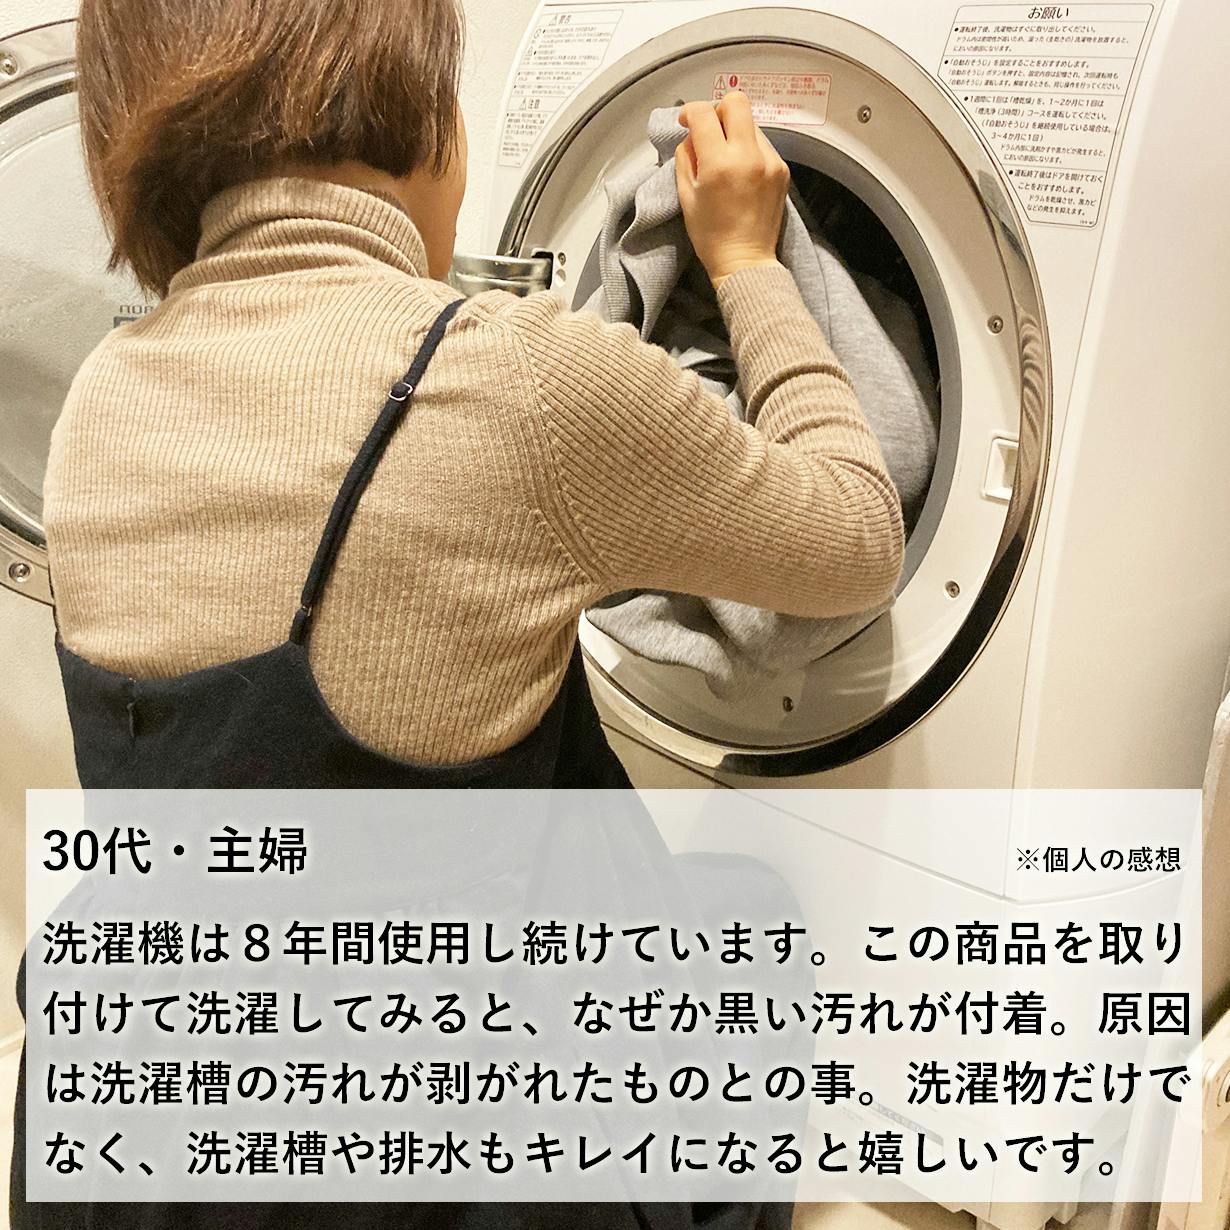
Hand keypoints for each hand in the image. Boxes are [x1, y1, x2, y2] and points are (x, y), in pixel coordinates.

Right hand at [675, 91, 790, 287]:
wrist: (745, 261)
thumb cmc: (712, 236)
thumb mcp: (686, 196)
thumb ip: (686, 157)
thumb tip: (692, 136)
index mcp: (719, 164)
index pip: (703, 113)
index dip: (690, 111)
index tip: (686, 121)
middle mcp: (748, 157)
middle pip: (736, 102)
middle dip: (718, 110)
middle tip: (710, 130)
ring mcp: (769, 161)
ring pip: (751, 123)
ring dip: (735, 132)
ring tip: (726, 159)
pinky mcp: (781, 169)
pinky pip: (763, 144)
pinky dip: (749, 150)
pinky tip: (742, 173)